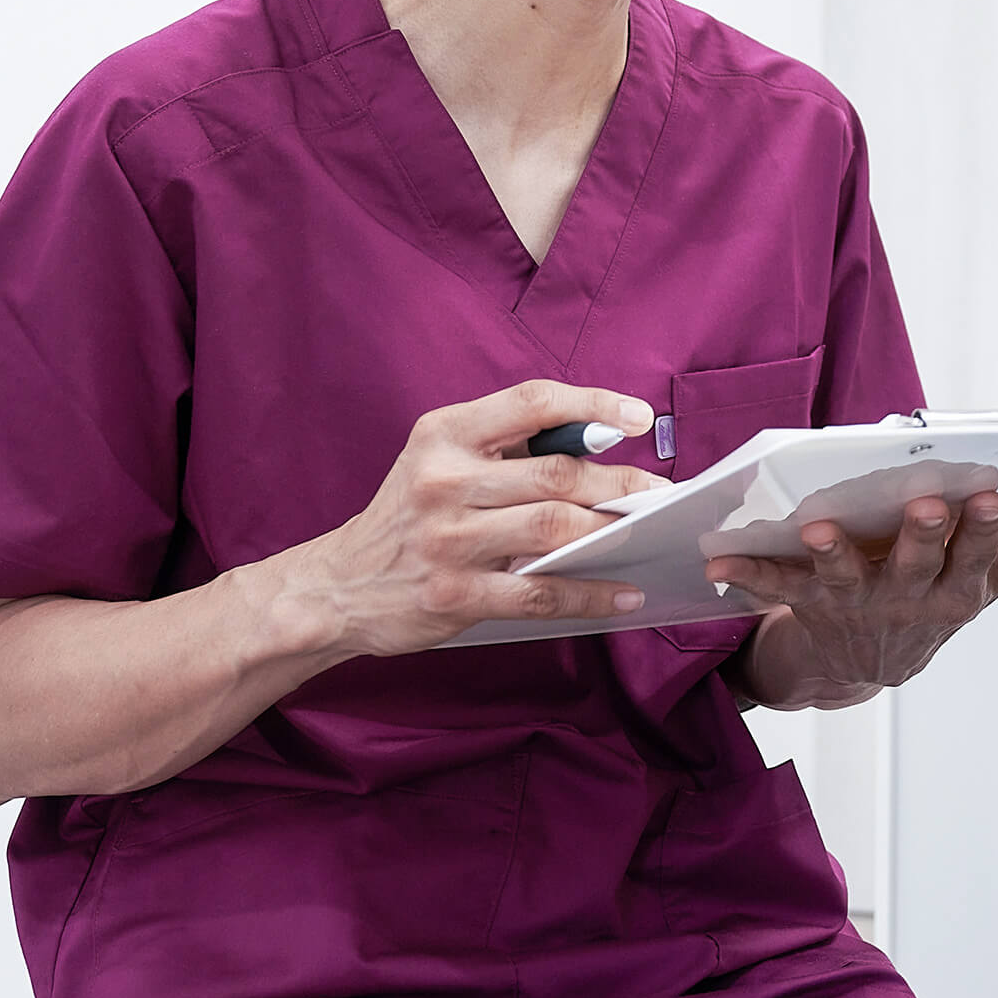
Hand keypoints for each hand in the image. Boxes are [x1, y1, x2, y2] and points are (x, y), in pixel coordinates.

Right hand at [303, 379, 658, 656]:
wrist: (338, 586)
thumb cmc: (406, 515)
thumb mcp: (438, 458)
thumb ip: (505, 447)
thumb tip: (595, 443)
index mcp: (444, 433)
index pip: (531, 402)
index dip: (592, 403)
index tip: (636, 417)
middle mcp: (444, 480)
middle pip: (555, 473)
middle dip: (620, 482)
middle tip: (659, 492)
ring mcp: (449, 541)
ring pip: (553, 528)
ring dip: (611, 530)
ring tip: (647, 531)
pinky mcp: (455, 595)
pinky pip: (541, 593)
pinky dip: (590, 593)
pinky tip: (622, 593)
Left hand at [704, 493, 997, 694]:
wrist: (869, 665)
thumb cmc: (933, 602)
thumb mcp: (983, 583)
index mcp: (954, 594)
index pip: (975, 560)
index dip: (985, 531)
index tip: (994, 497)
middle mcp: (908, 603)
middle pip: (918, 567)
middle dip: (924, 536)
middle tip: (927, 507)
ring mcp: (857, 606)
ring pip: (845, 579)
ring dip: (833, 553)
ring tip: (819, 530)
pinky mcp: (810, 606)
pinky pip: (776, 589)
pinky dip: (746, 575)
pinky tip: (719, 563)